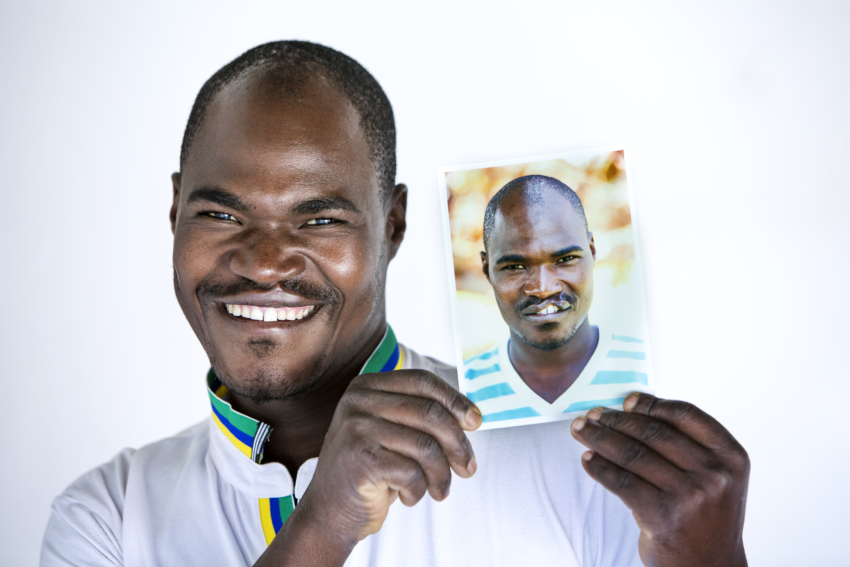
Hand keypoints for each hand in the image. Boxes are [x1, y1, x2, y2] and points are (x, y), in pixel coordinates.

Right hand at [263, 369, 480, 565]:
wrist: (330, 510)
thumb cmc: (371, 469)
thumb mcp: (392, 431)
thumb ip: (422, 416)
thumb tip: (473, 416)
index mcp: (367, 386)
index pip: (423, 382)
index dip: (456, 400)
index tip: (476, 421)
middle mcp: (358, 402)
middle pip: (430, 413)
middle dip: (458, 444)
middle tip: (468, 468)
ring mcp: (356, 429)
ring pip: (426, 446)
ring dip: (441, 475)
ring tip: (439, 490)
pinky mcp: (361, 460)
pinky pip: (412, 473)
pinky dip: (419, 491)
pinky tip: (408, 496)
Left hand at [570, 393, 748, 566]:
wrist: (711, 565)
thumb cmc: (707, 515)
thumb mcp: (716, 476)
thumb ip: (688, 445)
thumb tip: (634, 411)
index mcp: (731, 456)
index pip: (685, 415)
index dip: (652, 404)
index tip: (627, 400)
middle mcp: (714, 474)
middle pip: (653, 432)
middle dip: (617, 420)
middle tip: (594, 414)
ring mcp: (690, 496)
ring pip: (633, 454)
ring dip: (600, 438)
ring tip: (582, 430)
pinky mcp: (663, 516)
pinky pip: (621, 482)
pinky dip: (600, 467)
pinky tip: (589, 460)